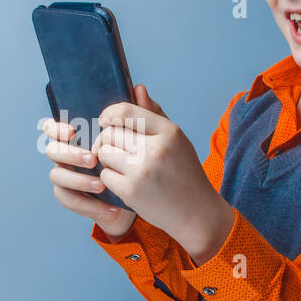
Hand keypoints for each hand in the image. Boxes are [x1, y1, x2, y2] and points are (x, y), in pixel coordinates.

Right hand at [42, 89, 146, 236]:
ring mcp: (65, 175)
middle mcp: (66, 154)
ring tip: (102, 184)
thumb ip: (139, 114)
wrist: (140, 195)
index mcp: (77, 136)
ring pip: (57, 175)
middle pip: (52, 150)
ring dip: (78, 180)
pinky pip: (68, 199)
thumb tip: (139, 88)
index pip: (53, 126)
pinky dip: (89, 205)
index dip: (56, 127)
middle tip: (91, 159)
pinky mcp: (70, 197)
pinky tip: (110, 207)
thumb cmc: (135, 158)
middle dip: (69, 154)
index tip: (73, 131)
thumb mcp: (142, 135)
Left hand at [91, 85, 233, 261]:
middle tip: (112, 148)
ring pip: (104, 153)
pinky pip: (105, 175)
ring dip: (107, 159)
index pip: (127, 112)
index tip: (105, 120)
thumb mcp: (176, 140)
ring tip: (121, 165)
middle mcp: (156, 149)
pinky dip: (110, 178)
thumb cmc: (184, 173)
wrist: (196, 213)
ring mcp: (142, 171)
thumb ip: (154, 114)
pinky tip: (124, 182)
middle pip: (110, 133)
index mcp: (169, 132)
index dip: (109, 114)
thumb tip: (137, 88)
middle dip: (106, 140)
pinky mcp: (131, 191)